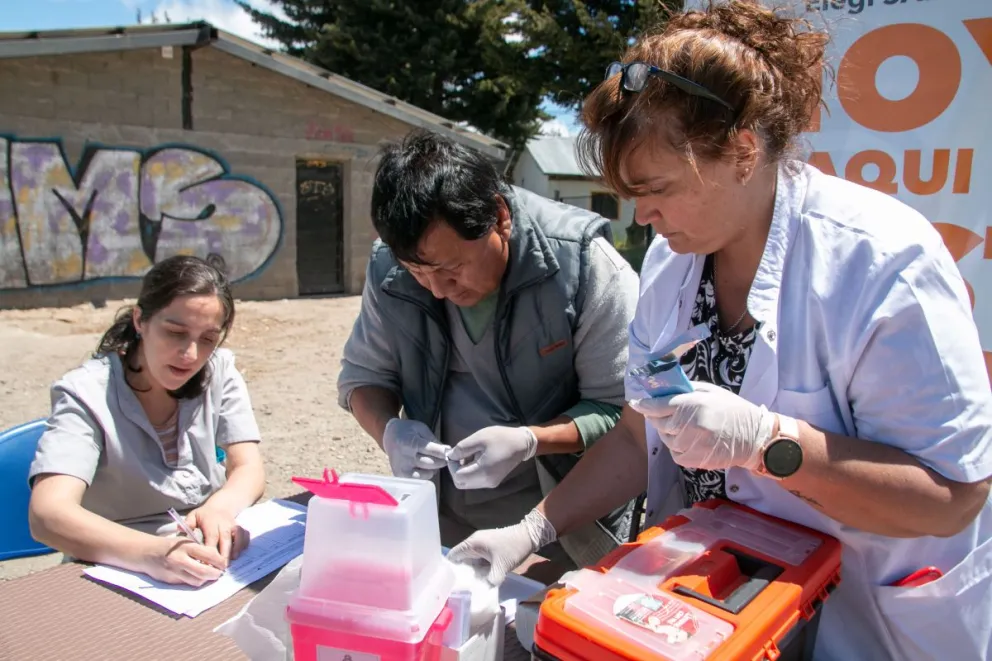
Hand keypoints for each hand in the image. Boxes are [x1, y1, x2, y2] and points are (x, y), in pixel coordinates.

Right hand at [143, 535, 226, 586]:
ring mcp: (174, 571)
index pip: (209, 554)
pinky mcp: (170, 580)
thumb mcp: (185, 541)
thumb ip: (198, 549)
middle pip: (204, 571)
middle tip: (220, 573)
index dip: (220, 561)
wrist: (147, 552)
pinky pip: (187, 583)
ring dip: (206, 580)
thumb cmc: (170, 546)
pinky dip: (195, 581)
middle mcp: (180, 559)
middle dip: (216, 574)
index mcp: (186, 546)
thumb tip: (217, 559)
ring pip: (197, 581)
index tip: (223, 563)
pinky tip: (197, 576)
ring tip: (209, 575)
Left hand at [185, 505, 249, 562]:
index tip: (206, 562)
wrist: (221, 506)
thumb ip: (188, 523)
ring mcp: (234, 525)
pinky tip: (239, 553)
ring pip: (238, 536)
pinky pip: (246, 535)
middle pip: (226, 538)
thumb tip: (180, 529)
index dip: (210, 550)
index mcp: (211, 521)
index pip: (212, 536)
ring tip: (232, 561)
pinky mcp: (241, 527)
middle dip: (224, 554)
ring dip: (236, 548)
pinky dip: (244, 543)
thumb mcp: (193, 515)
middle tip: (221, 567)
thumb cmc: (204, 515)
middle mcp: (224, 523)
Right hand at [382, 418, 448, 479]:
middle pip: (432, 464)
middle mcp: (405, 457)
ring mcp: (403, 468)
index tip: (451, 452)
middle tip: (444, 457)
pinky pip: (421, 479)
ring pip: (428, 473)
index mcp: (410, 442)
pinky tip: (424, 466)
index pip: (432, 451)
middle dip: (442, 460)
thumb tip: (447, 451)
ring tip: (432, 460)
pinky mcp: (401, 476)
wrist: (389, 436)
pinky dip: (426, 474)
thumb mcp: (421, 429)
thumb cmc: (408, 431)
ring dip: (434, 468)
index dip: (444, 452)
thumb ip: (434, 440)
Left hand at [447, 426, 537, 489]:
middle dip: (456, 470)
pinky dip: (471, 472)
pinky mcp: (493, 481)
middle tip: (459, 455)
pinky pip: (476, 481)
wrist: (522, 443)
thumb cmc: (501, 438)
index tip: (455, 453)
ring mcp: (490, 483)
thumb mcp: (479, 438)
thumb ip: (462, 448)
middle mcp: (486, 482)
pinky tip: (476, 459)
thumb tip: (451, 456)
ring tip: (469, 455)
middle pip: (461, 483)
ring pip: (468, 483)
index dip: (452, 465)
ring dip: (463, 471)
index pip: (458, 476)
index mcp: (483, 472)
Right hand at [447, 509, 556, 585]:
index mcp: (472, 543)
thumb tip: (483, 593)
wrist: (528, 535)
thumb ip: (490, 581)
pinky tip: (480, 577)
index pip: (453, 555)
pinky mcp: (488, 546)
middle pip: (460, 558)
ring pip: (470, 559)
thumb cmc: (512, 549)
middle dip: (460, 572)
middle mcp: (473, 541)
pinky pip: (478, 557)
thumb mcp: (501, 567)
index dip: (449, 569)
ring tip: (469, 585)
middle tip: (459, 587)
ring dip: (470, 570)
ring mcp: (481, 543)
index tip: (449, 583)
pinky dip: (477, 567)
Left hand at [629, 381, 775, 470]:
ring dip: (670, 432)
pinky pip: (674, 452)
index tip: (636, 402)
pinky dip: (678, 446)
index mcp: (692, 404)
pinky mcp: (691, 460)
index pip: (658, 405)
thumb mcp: (711, 391)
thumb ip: (686, 389)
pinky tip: (692, 440)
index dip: (644, 404)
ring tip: (688, 427)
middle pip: (659, 422)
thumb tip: (664, 388)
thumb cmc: (733, 410)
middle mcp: (687, 425)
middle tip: (671, 413)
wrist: (754, 439)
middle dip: (659, 417)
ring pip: (665, 438)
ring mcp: (689, 445)